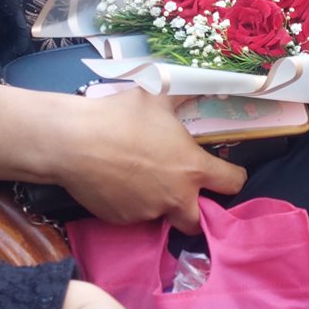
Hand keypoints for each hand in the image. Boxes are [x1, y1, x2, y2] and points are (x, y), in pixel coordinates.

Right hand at [0, 84, 246, 233]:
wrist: (74, 143)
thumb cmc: (121, 117)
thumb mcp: (157, 100)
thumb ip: (182, 100)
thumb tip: (200, 86)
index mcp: (192, 168)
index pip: (232, 183)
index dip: (234, 178)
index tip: (227, 173)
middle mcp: (175, 197)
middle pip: (198, 221)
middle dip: (195, 211)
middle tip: (184, 193)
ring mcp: (147, 212)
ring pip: (161, 215)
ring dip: (159, 203)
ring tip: (141, 180)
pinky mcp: (121, 220)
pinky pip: (133, 215)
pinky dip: (131, 203)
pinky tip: (118, 182)